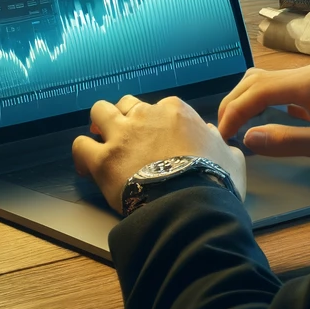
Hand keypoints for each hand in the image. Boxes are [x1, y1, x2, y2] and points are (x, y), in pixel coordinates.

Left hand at [72, 95, 246, 213]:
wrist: (192, 204)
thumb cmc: (214, 180)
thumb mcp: (229, 156)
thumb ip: (219, 142)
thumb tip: (213, 135)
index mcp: (175, 111)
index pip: (161, 107)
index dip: (157, 123)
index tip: (158, 139)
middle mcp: (146, 116)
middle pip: (126, 104)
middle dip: (125, 118)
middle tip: (126, 137)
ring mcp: (122, 135)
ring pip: (99, 112)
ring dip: (99, 125)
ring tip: (100, 141)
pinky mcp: (103, 159)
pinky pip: (80, 146)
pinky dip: (81, 154)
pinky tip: (86, 167)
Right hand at [216, 62, 309, 176]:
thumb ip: (285, 141)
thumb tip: (248, 137)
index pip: (258, 90)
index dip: (234, 112)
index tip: (223, 136)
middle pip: (258, 79)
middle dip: (235, 103)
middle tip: (223, 131)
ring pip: (269, 80)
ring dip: (248, 100)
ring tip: (236, 126)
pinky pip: (284, 88)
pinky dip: (266, 101)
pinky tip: (261, 120)